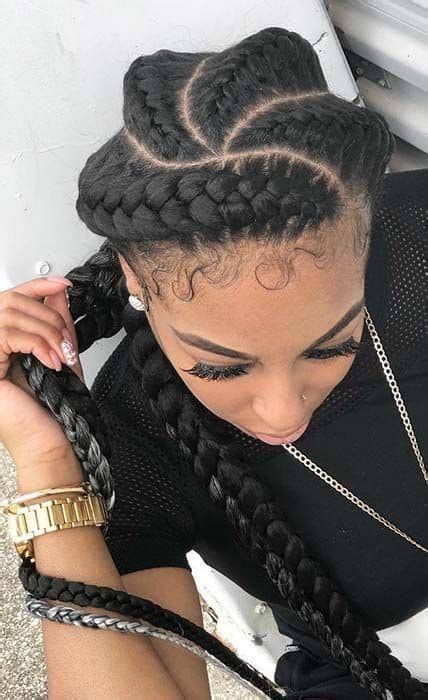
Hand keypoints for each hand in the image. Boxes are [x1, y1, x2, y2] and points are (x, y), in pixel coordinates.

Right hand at [0, 276, 84, 471]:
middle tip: (66, 342)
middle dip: (49, 316)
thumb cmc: (54, 408)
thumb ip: (56, 321)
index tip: (63, 283)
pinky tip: (51, 362)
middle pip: (12, 301)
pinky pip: (9, 334)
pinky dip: (38, 344)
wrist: (51, 442)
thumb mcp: (60, 353)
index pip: (11, 299)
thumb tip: (58, 290)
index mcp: (2, 343)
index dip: (37, 285)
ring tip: (60, 356)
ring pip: (10, 315)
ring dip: (46, 332)